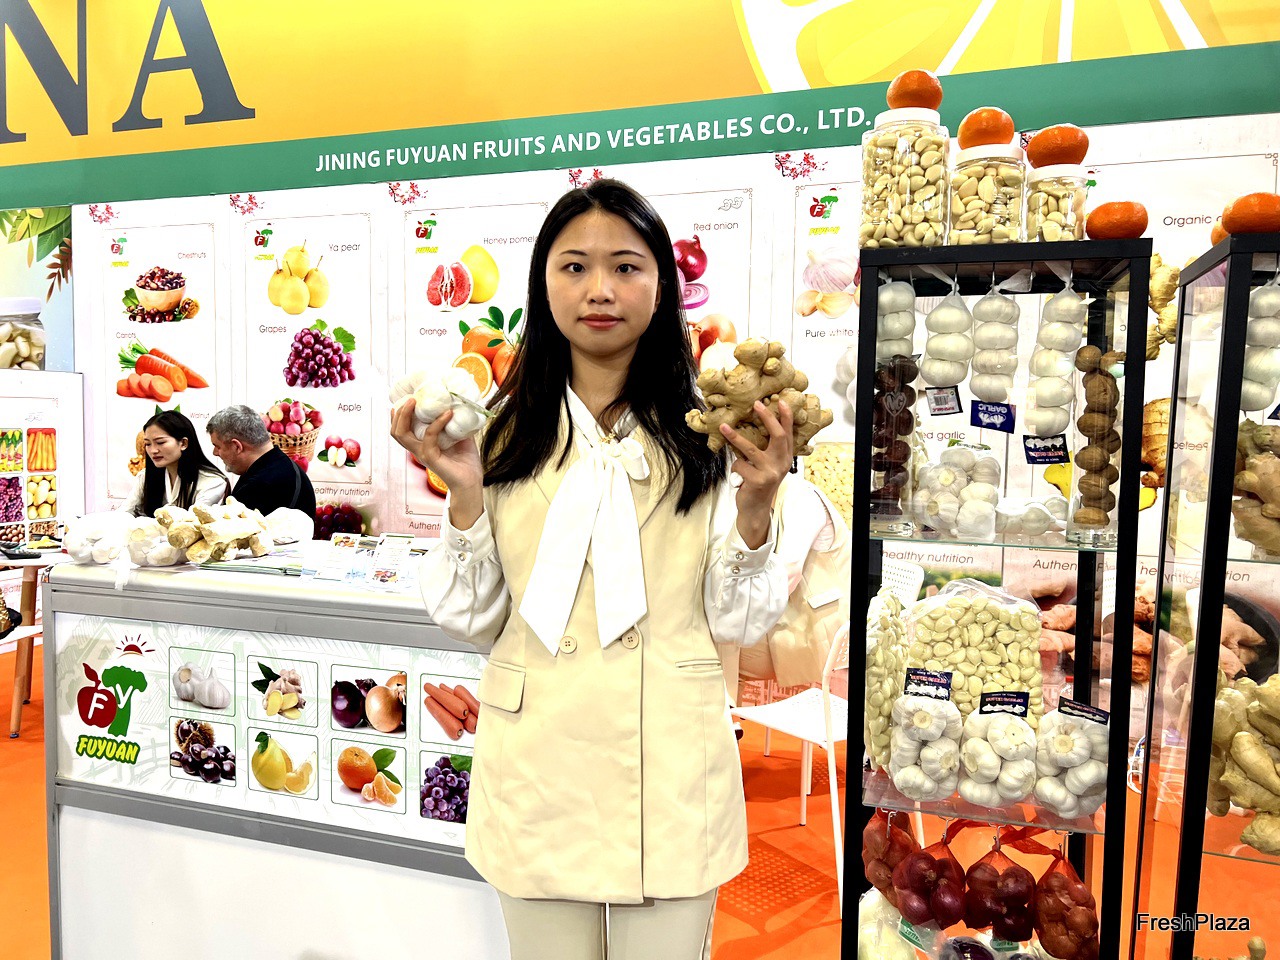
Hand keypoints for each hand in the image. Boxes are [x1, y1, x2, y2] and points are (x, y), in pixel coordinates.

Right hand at [389, 400, 484, 524]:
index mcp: (421, 444)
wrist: (471, 481)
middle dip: (399, 412)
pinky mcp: (431, 458)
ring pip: (402, 435)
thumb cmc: (465, 462)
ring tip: (416, 401)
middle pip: (396, 431)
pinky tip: (448, 414)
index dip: (398, 415)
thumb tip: (458, 403)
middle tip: (411, 398)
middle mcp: (418, 450)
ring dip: (406, 415)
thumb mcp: (459, 436)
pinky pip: (429, 437)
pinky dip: (437, 423)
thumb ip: (455, 422)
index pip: (401, 430)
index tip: (406, 398)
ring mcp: (423, 454)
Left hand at [720, 400, 793, 548]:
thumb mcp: (768, 466)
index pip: (788, 434)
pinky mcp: (757, 481)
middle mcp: (781, 463)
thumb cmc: (759, 483)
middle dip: (767, 418)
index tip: (780, 401)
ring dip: (734, 437)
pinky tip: (739, 478)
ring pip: (750, 449)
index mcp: (785, 458)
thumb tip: (753, 426)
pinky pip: (739, 464)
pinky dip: (735, 468)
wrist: (756, 509)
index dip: (786, 417)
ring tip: (723, 427)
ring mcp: (770, 472)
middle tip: (757, 404)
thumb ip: (767, 450)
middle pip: (777, 435)